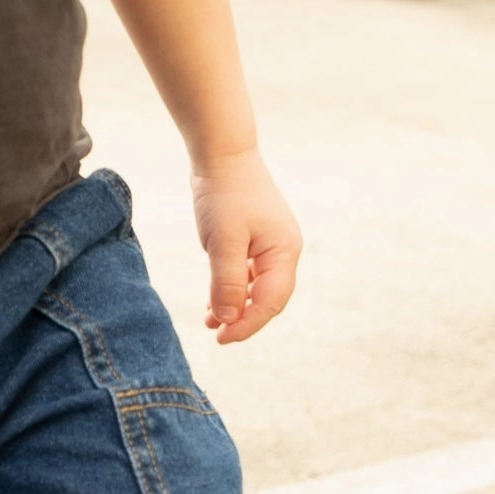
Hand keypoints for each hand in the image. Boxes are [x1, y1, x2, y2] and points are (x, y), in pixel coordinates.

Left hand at [192, 148, 302, 344]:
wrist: (223, 155)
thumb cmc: (224, 194)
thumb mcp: (223, 243)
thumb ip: (227, 283)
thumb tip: (229, 319)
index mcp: (284, 252)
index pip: (271, 302)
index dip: (248, 324)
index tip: (222, 338)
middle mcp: (284, 251)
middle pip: (269, 299)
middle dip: (244, 320)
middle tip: (217, 335)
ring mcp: (272, 246)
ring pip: (258, 289)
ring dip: (236, 307)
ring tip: (210, 322)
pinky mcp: (257, 241)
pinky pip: (249, 276)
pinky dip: (233, 291)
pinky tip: (213, 303)